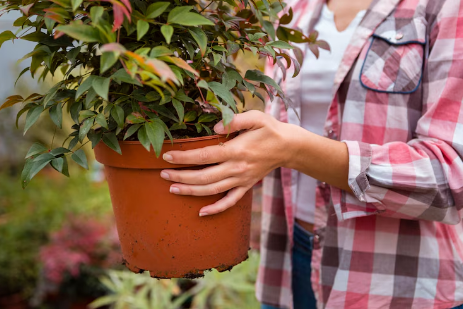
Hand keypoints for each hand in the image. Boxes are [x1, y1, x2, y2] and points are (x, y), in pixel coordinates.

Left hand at [160, 110, 292, 215]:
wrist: (288, 147)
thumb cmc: (269, 129)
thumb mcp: (255, 117)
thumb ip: (234, 120)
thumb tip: (215, 127)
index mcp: (236, 150)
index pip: (204, 155)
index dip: (184, 157)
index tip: (167, 156)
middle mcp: (237, 168)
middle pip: (204, 176)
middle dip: (181, 176)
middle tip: (163, 174)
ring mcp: (241, 180)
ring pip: (212, 190)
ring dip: (191, 191)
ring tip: (172, 189)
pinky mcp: (246, 186)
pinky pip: (230, 202)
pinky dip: (216, 209)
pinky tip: (202, 213)